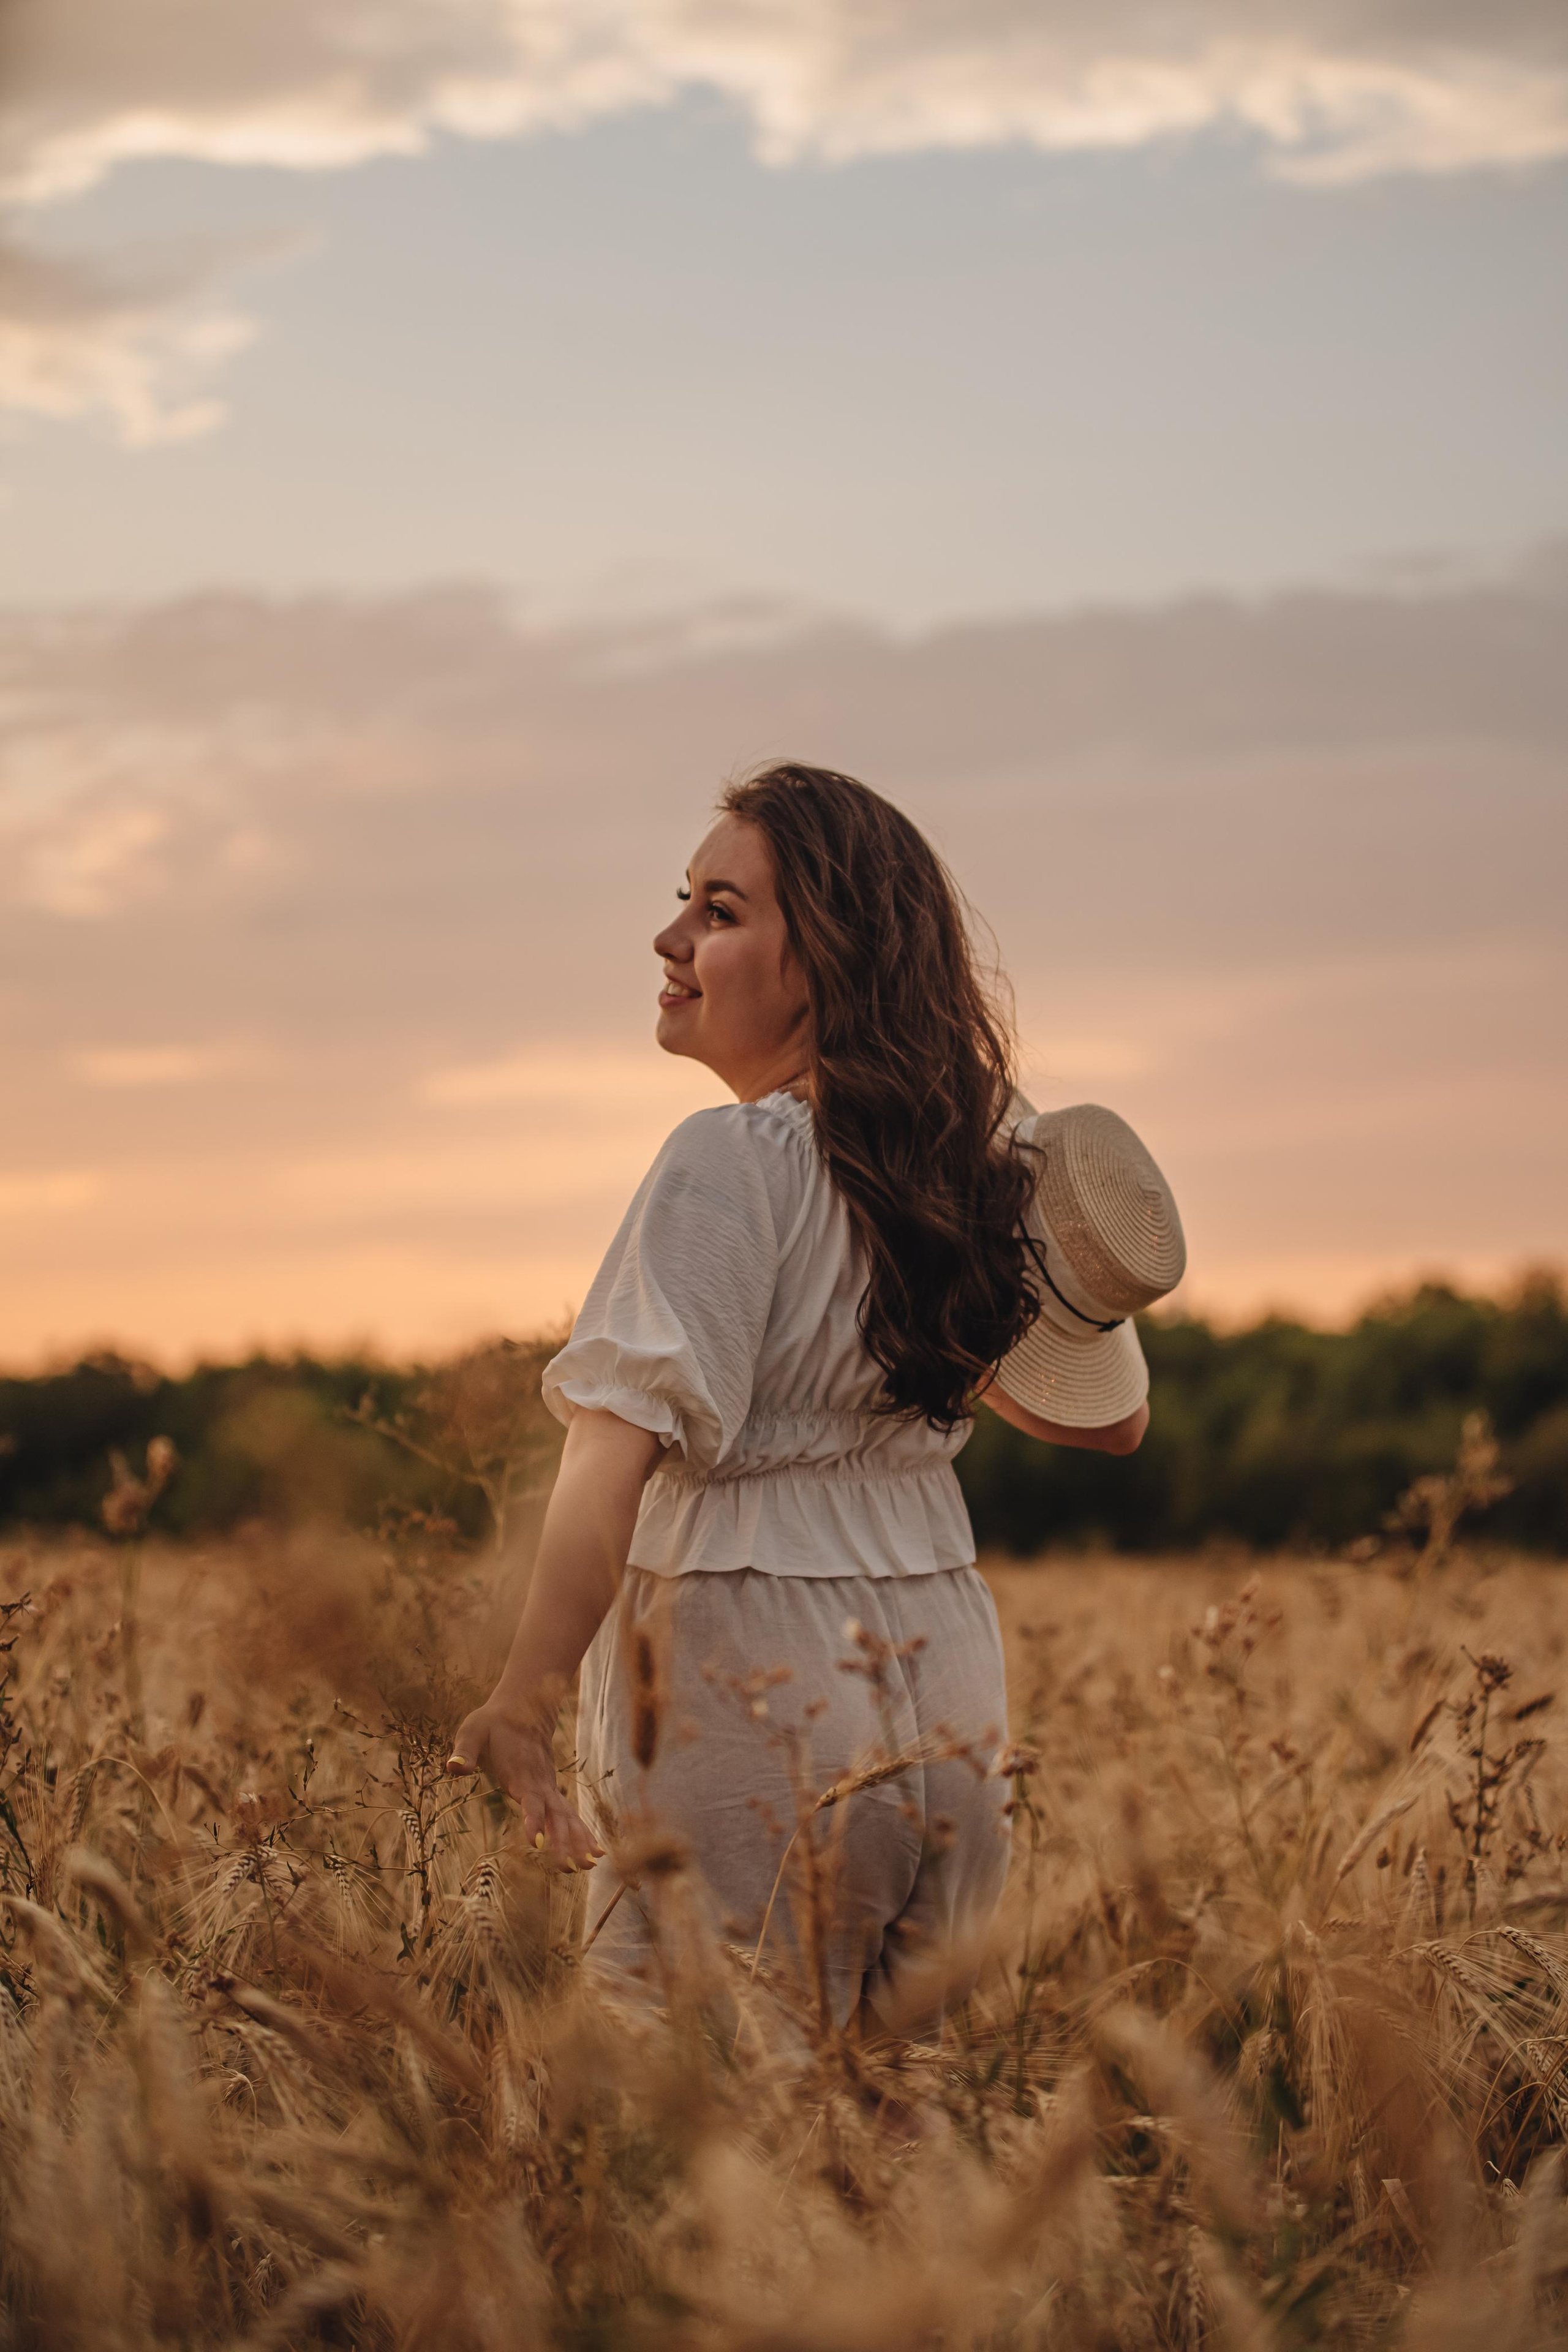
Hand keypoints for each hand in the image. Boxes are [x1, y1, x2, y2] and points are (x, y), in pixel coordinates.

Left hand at [446, 1700, 603, 1870]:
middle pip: (555, 1815)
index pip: (530, 1800)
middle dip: (565, 1842)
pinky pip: (569, 1815)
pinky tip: (594, 1852)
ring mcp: (548, 1788)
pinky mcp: (550, 1792)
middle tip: (574, 1868)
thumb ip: (465, 1751)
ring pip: (567, 1817)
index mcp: (520, 1772)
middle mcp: (540, 1783)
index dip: (533, 1820)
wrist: (521, 1708)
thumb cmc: (491, 1723)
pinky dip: (582, 1833)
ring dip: (579, 1841)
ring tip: (591, 1865)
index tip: (537, 1844)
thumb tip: (453, 1768)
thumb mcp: (472, 1733)